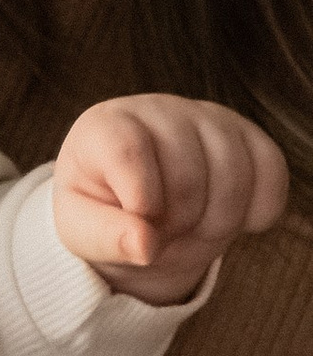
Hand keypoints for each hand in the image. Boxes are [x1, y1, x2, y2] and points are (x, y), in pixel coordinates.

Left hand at [51, 96, 288, 303]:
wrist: (139, 202)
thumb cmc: (102, 211)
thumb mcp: (83, 231)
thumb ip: (106, 237)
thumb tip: (145, 247)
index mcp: (105, 126)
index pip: (129, 153)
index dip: (141, 202)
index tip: (138, 226)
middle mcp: (158, 109)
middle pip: (187, 176)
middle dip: (177, 225)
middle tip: (161, 235)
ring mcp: (208, 117)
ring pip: (234, 175)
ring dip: (217, 224)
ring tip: (190, 230)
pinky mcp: (248, 134)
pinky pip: (272, 172)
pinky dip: (258, 211)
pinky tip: (233, 220)